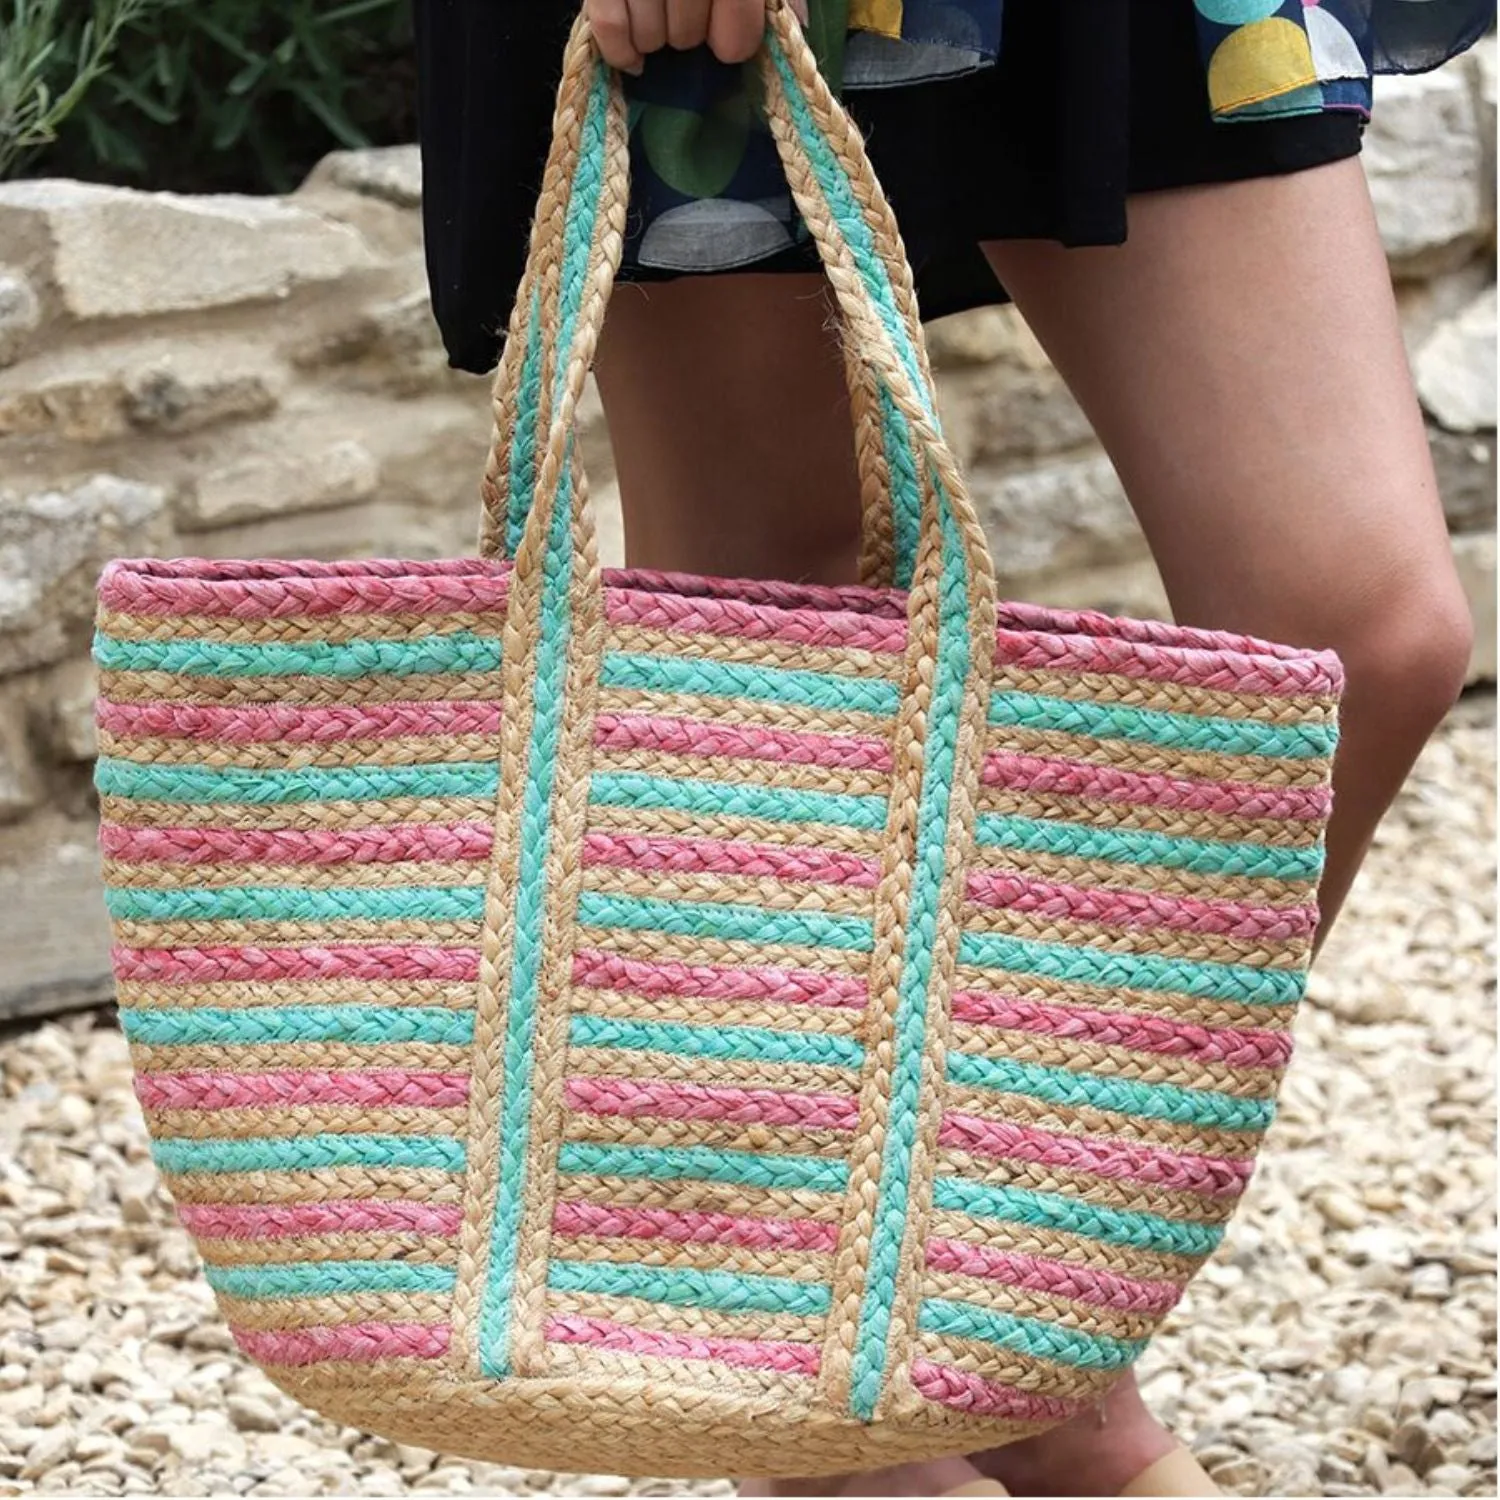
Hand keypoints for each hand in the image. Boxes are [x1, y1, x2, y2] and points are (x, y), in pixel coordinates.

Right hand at [587, 0, 807, 73]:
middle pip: (689, 33)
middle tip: (689, 13)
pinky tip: (635, 57)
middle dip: (691, 33)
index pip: (735, 17)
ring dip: (658, 38)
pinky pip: (609, 25)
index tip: (730, 40)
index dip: (736, 39)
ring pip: (651, 35)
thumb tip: (799, 22)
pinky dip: (622, 50)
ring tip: (661, 16)